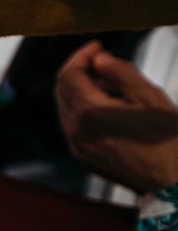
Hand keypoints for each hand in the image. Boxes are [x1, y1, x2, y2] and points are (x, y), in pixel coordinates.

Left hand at [54, 40, 177, 192]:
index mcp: (90, 114)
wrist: (174, 184)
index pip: (69, 75)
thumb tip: (99, 59)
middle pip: (63, 91)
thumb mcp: (150, 97)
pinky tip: (113, 110)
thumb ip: (121, 73)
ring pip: (67, 108)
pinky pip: (75, 127)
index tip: (97, 46)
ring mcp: (78, 148)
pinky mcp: (84, 158)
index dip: (80, 56)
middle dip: (81, 72)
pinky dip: (86, 111)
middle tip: (107, 65)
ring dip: (84, 92)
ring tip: (118, 89)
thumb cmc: (170, 142)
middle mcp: (76, 132)